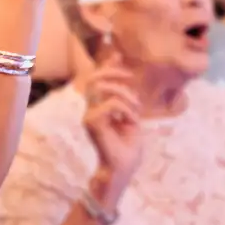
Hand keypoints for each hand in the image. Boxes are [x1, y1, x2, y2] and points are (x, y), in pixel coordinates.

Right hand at [82, 48, 142, 194]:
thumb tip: (127, 82)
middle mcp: (90, 109)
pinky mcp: (92, 122)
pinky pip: (111, 104)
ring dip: (124, 93)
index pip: (96, 79)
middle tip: (130, 77)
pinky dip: (127, 109)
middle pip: (94, 78)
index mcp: (99, 107)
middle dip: (112, 72)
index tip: (118, 56)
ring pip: (101, 88)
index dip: (106, 65)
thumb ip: (126, 99)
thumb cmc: (127, 147)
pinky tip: (131, 122)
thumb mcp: (131, 117)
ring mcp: (89, 115)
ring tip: (135, 107)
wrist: (123, 169)